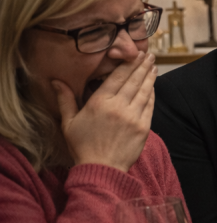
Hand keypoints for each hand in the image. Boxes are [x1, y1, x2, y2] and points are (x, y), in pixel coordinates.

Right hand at [55, 52, 155, 172]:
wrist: (102, 169)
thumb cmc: (83, 146)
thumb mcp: (69, 122)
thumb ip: (66, 100)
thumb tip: (56, 81)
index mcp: (100, 102)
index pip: (117, 77)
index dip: (128, 63)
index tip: (135, 53)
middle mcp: (119, 107)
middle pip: (133, 81)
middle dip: (142, 66)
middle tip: (149, 54)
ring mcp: (133, 117)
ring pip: (144, 91)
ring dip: (150, 77)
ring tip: (153, 66)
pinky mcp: (144, 127)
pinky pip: (150, 106)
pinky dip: (152, 94)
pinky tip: (153, 86)